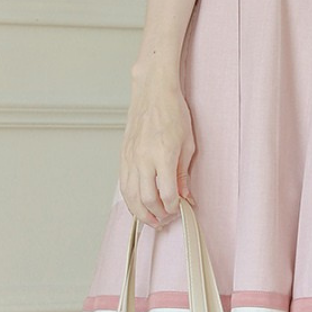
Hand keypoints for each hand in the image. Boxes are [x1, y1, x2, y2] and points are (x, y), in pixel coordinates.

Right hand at [119, 72, 194, 226]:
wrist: (153, 92)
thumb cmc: (172, 111)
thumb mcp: (188, 143)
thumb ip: (184, 172)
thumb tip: (186, 195)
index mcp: (163, 155)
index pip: (167, 194)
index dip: (174, 207)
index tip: (181, 209)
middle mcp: (144, 158)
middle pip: (146, 199)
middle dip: (158, 215)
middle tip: (167, 219)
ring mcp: (130, 157)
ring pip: (131, 196)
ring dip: (141, 212)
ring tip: (152, 219)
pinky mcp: (123, 155)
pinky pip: (123, 184)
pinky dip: (130, 198)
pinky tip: (138, 204)